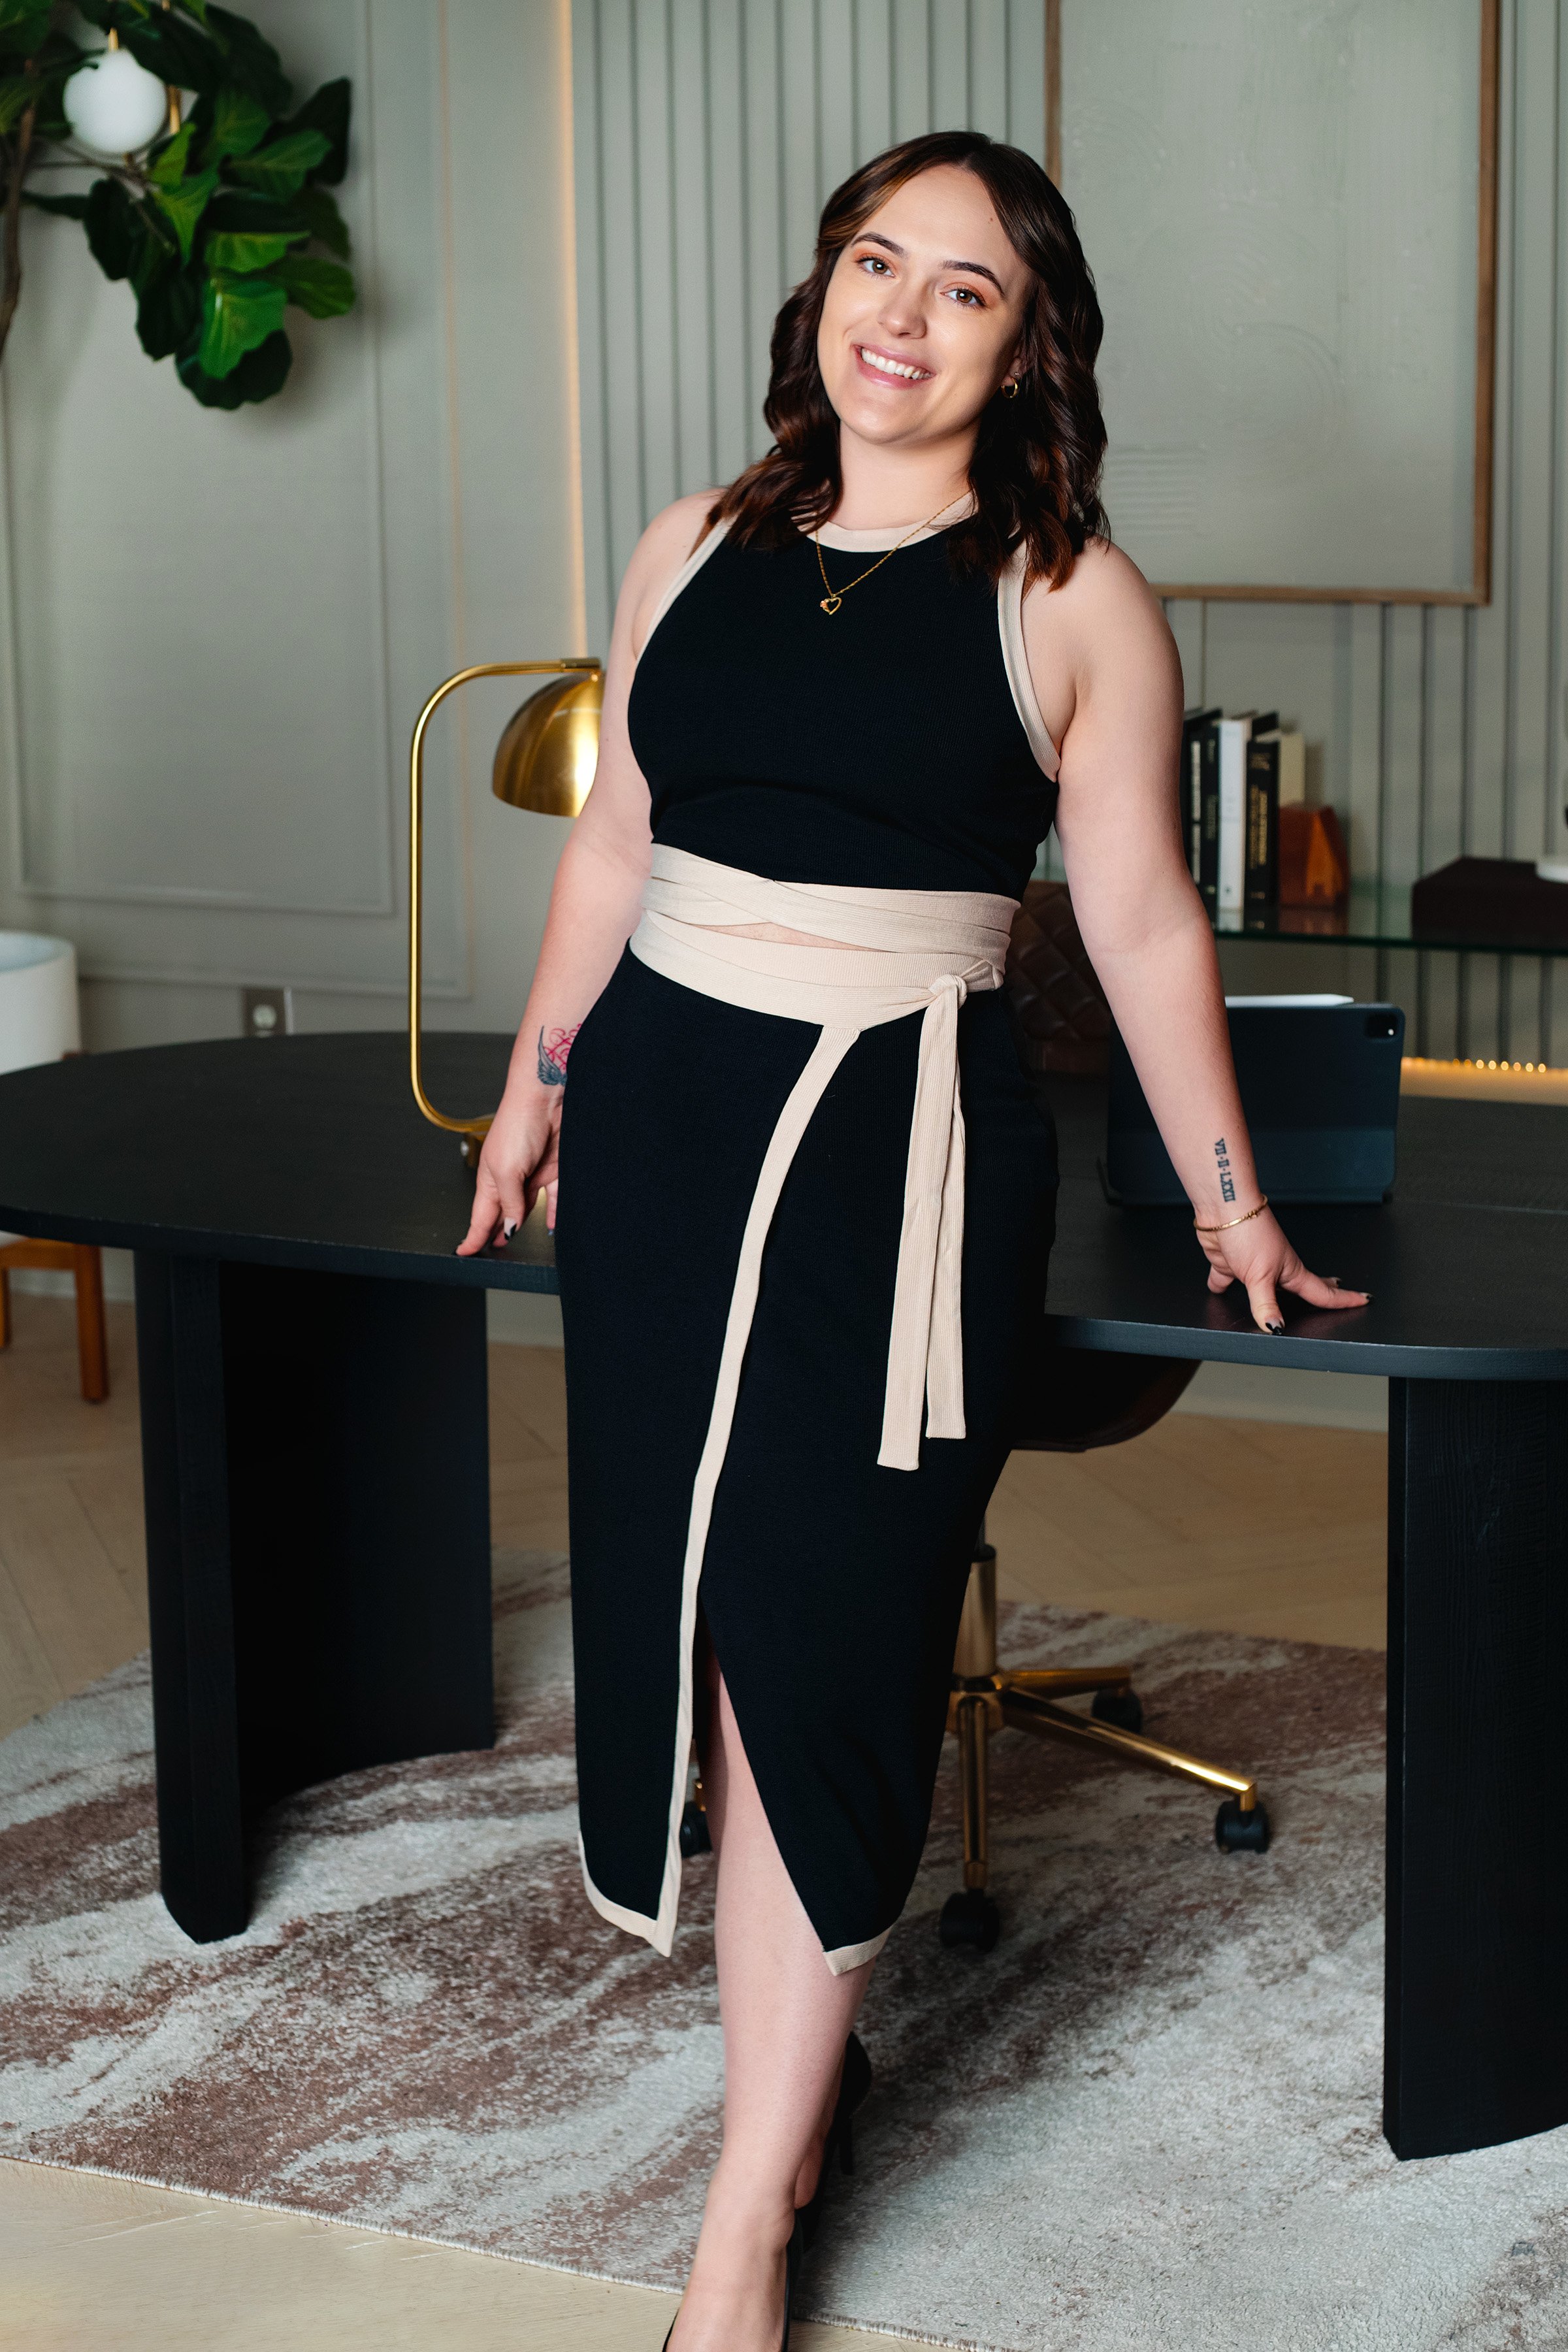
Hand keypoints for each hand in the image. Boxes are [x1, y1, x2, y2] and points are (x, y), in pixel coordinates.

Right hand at [455, 1091, 561, 1254]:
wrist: (548, 1100)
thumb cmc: (519, 1123)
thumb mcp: (507, 1171)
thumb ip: (509, 1202)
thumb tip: (509, 1227)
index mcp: (490, 1180)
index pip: (480, 1216)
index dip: (473, 1236)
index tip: (465, 1252)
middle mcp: (510, 1179)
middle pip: (503, 1214)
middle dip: (497, 1234)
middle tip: (492, 1254)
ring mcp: (532, 1176)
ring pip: (528, 1209)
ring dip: (524, 1227)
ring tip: (519, 1246)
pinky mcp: (555, 1171)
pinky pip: (555, 1200)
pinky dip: (554, 1215)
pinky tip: (553, 1227)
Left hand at [1197, 1206, 1367, 1333]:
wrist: (1221, 1208)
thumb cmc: (1250, 1231)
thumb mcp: (1260, 1275)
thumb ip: (1266, 1304)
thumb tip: (1276, 1328)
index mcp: (1290, 1271)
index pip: (1322, 1292)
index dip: (1343, 1299)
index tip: (1364, 1300)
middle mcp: (1274, 1269)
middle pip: (1298, 1288)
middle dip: (1319, 1292)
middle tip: (1337, 1294)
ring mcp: (1252, 1266)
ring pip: (1262, 1288)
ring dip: (1269, 1297)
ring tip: (1279, 1304)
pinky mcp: (1228, 1263)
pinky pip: (1225, 1279)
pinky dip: (1222, 1285)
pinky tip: (1221, 1292)